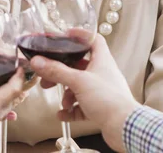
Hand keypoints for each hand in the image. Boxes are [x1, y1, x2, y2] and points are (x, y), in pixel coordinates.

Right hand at [0, 68, 24, 152]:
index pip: (13, 89)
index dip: (19, 77)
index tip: (20, 67)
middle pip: (14, 98)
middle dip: (18, 85)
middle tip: (18, 74)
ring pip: (9, 106)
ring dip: (11, 96)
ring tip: (8, 86)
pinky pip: (0, 115)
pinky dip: (1, 105)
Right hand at [30, 34, 139, 152]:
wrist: (125, 127)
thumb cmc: (108, 99)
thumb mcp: (78, 81)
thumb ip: (56, 71)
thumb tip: (37, 61)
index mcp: (102, 61)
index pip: (93, 40)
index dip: (80, 35)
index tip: (65, 35)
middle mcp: (102, 74)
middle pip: (79, 66)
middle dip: (62, 71)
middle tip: (47, 75)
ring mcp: (102, 91)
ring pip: (79, 87)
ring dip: (67, 94)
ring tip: (62, 103)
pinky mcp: (100, 108)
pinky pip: (82, 106)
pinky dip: (71, 110)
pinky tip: (62, 115)